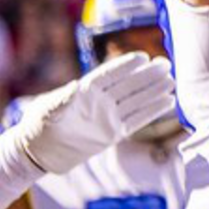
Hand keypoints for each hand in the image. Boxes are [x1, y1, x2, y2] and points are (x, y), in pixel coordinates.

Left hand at [0, 52, 177, 177]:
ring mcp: (107, 116)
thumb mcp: (45, 110)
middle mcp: (99, 101)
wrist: (39, 152)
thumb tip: (74, 86)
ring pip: (136, 102)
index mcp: (84, 90)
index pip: (109, 75)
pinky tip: (167, 103)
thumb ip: (61, 99)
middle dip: (147, 76)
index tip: (143, 57)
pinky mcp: (112, 133)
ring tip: (172, 82)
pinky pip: (136, 121)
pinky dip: (151, 112)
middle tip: (166, 65)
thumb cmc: (37, 126)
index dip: (125, 66)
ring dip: (154, 92)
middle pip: (127, 85)